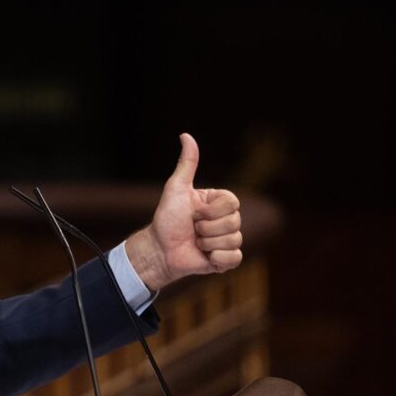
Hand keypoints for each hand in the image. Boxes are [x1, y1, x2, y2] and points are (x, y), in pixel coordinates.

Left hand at [126, 133, 242, 290]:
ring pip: (234, 240)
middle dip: (207, 227)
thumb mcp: (176, 188)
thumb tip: (186, 135)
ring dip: (208, 243)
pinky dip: (217, 259)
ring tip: (196, 242)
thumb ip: (186, 163)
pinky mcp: (226, 260)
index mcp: (219, 202)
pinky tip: (205, 256)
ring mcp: (227, 240)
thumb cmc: (166, 218)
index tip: (194, 212)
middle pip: (235, 222)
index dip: (212, 210)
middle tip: (193, 229)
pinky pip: (235, 258)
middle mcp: (226, 220)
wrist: (159, 249)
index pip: (233, 203)